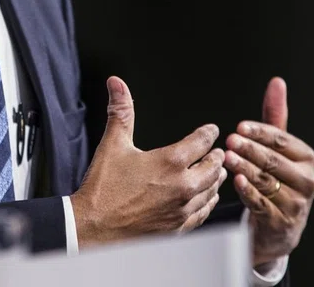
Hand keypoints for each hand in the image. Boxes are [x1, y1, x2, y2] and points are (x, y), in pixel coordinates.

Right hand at [71, 77, 226, 246]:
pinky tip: (207, 199)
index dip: (208, 133)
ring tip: (217, 172)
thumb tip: (117, 84)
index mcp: (170, 161)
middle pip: (213, 166)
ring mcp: (182, 208)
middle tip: (218, 151)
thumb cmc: (103, 188)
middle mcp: (182, 185)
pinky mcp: (179, 227)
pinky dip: (208, 202)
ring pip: (211, 190)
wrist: (95, 228)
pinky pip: (203, 212)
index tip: (211, 130)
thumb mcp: (112, 144)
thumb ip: (120, 112)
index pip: (201, 141)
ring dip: (215, 179)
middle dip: (216, 156)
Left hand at [224, 77, 313, 267]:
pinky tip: (236, 181)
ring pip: (267, 181)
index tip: (240, 127)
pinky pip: (263, 204)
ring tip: (228, 158)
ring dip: (246, 168)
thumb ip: (274, 117)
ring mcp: (297, 203)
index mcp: (306, 158)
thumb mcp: (277, 148)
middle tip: (230, 141)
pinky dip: (248, 192)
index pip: (282, 141)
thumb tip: (277, 82)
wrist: (278, 226)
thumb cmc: (276, 178)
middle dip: (251, 149)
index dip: (260, 133)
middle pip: (274, 161)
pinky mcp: (282, 222)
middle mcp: (307, 180)